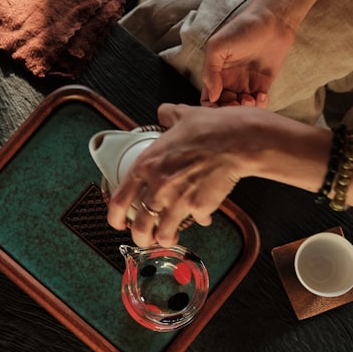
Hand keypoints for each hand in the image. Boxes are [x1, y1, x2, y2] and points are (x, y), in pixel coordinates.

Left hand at [107, 103, 258, 246]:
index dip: (114, 218)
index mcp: (146, 165)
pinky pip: (196, 221)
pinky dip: (199, 220)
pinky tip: (202, 215)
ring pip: (164, 234)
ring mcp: (178, 201)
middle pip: (140, 227)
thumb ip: (168, 116)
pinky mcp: (199, 209)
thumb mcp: (181, 115)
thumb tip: (164, 113)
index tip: (118, 222)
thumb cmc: (211, 128)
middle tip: (144, 238)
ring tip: (168, 237)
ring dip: (165, 238)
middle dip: (141, 238)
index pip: (119, 201)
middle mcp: (158, 186)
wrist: (237, 141)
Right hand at [200, 5, 294, 106]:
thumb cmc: (243, 28)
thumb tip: (212, 95)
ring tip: (250, 99)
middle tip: (236, 103)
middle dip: (229, 109)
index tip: (218, 104)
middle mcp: (229, 80)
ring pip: (241, 108)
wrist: (274, 21)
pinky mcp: (263, 84)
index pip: (207, 98)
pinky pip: (258, 103)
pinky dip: (260, 105)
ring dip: (244, 109)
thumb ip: (210, 71)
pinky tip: (262, 95)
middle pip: (223, 106)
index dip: (210, 106)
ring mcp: (246, 83)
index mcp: (215, 72)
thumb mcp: (218, 46)